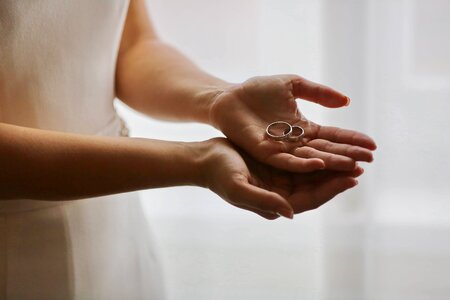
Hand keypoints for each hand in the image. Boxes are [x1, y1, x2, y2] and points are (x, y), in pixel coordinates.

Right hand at [201, 138, 362, 219]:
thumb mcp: (238, 188)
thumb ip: (263, 202)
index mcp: (275, 204)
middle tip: (361, 164)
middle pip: (317, 187)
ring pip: (313, 175)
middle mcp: (281, 194)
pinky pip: (303, 161)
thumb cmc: (218, 173)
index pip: (311, 199)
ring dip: (332, 166)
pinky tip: (330, 146)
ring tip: (352, 155)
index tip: (352, 177)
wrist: (203, 159)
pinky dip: (318, 155)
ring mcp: (279, 180)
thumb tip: (290, 213)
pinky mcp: (277, 166)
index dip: (332, 189)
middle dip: (338, 177)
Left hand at [209, 75, 375, 171]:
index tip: (373, 145)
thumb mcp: (293, 85)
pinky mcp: (266, 152)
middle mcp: (296, 143)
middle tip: (369, 161)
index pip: (332, 137)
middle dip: (348, 155)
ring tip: (352, 167)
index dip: (351, 140)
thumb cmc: (258, 91)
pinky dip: (303, 163)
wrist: (230, 96)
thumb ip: (318, 93)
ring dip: (331, 163)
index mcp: (303, 128)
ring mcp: (281, 150)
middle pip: (326, 151)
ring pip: (311, 159)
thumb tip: (346, 102)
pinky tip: (320, 164)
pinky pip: (286, 160)